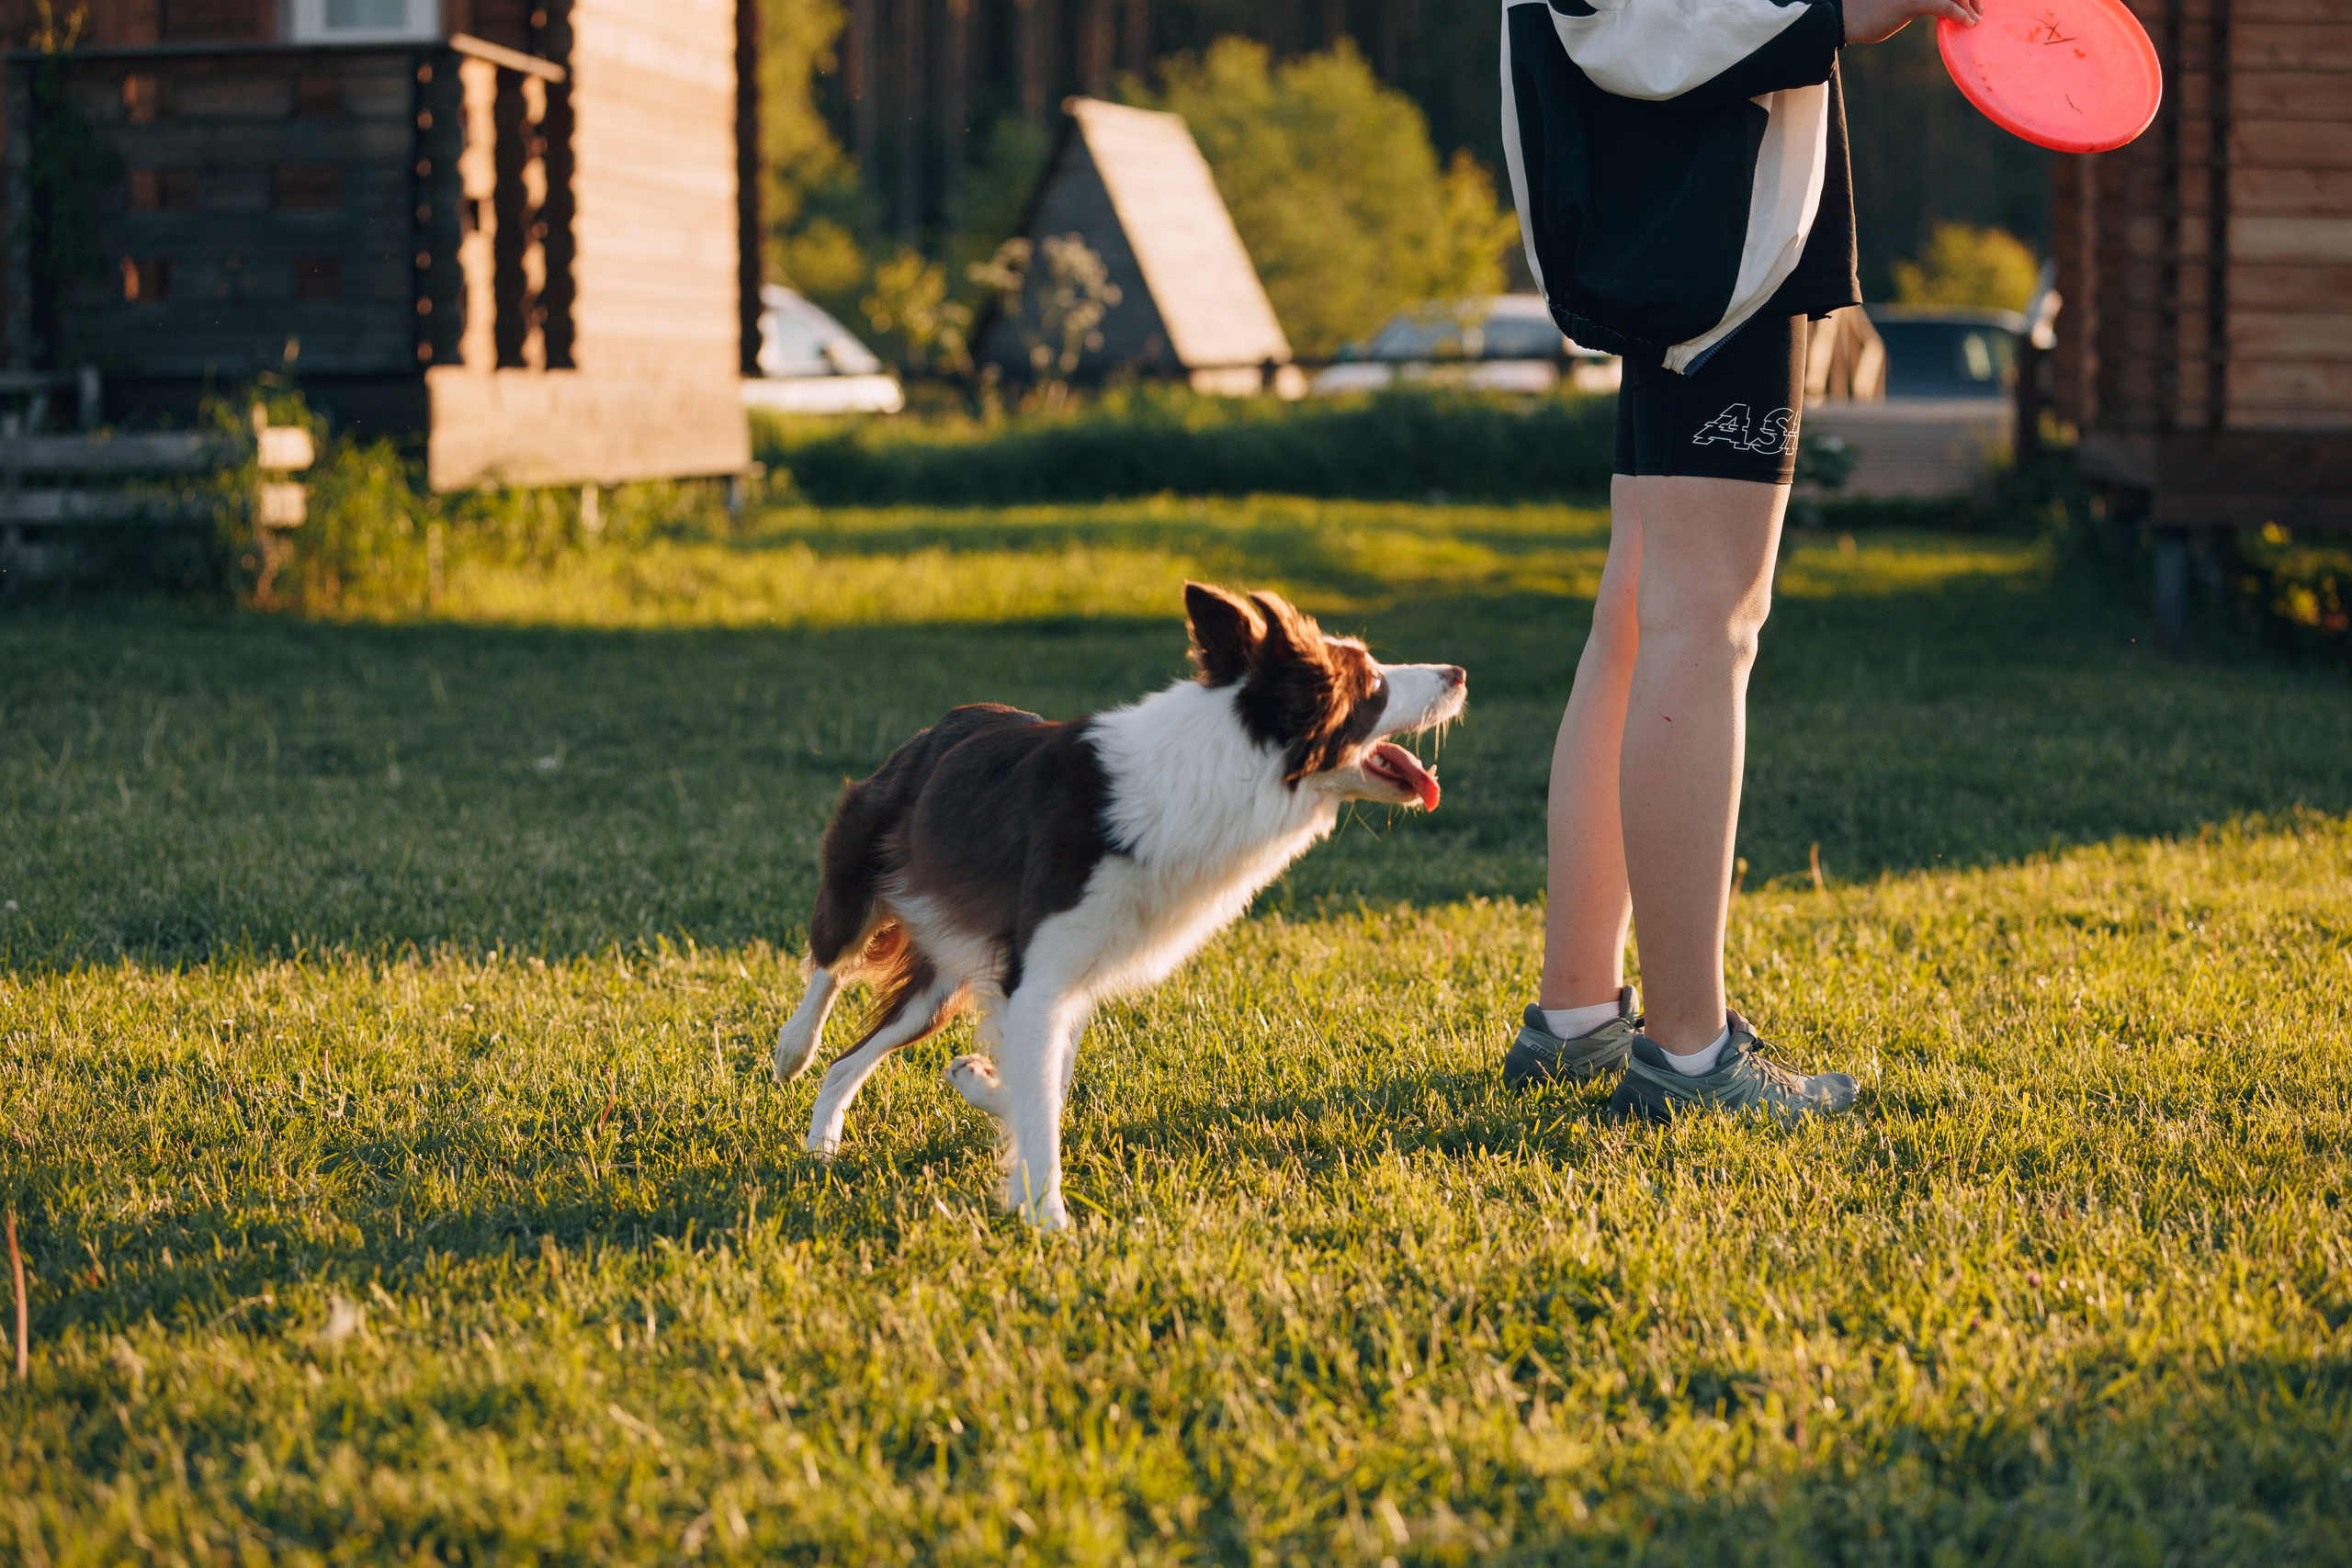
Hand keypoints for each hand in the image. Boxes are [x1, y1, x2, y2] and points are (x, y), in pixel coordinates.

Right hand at [1841, 0, 1981, 45]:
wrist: (1843, 18)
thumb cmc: (1866, 11)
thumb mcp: (1895, 1)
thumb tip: (1932, 4)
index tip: (1971, 2)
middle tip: (1978, 11)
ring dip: (1969, 6)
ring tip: (1975, 19)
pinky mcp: (1911, 1)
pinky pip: (1945, 6)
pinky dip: (1960, 14)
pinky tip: (1967, 22)